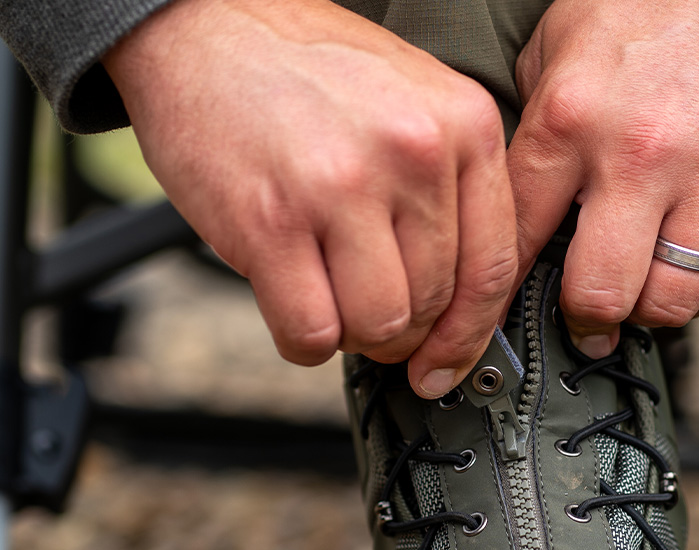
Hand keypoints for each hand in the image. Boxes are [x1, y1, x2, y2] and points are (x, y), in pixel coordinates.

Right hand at [103, 0, 517, 396]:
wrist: (201, 24)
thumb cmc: (309, 76)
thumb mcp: (414, 106)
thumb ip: (451, 196)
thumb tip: (463, 312)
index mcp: (463, 125)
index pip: (493, 269)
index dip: (470, 335)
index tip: (445, 363)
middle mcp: (414, 152)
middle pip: (433, 305)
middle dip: (399, 331)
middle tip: (365, 309)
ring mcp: (342, 185)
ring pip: (380, 326)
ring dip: (352, 335)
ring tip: (328, 298)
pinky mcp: (272, 220)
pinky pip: (313, 332)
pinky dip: (303, 340)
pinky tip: (292, 304)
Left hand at [507, 0, 698, 355]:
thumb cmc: (658, 5)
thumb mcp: (564, 43)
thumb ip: (535, 124)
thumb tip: (517, 199)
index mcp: (573, 119)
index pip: (518, 240)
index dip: (501, 289)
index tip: (504, 308)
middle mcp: (640, 157)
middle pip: (598, 294)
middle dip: (582, 319)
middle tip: (583, 318)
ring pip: (667, 303)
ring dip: (645, 311)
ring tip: (639, 293)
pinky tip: (684, 269)